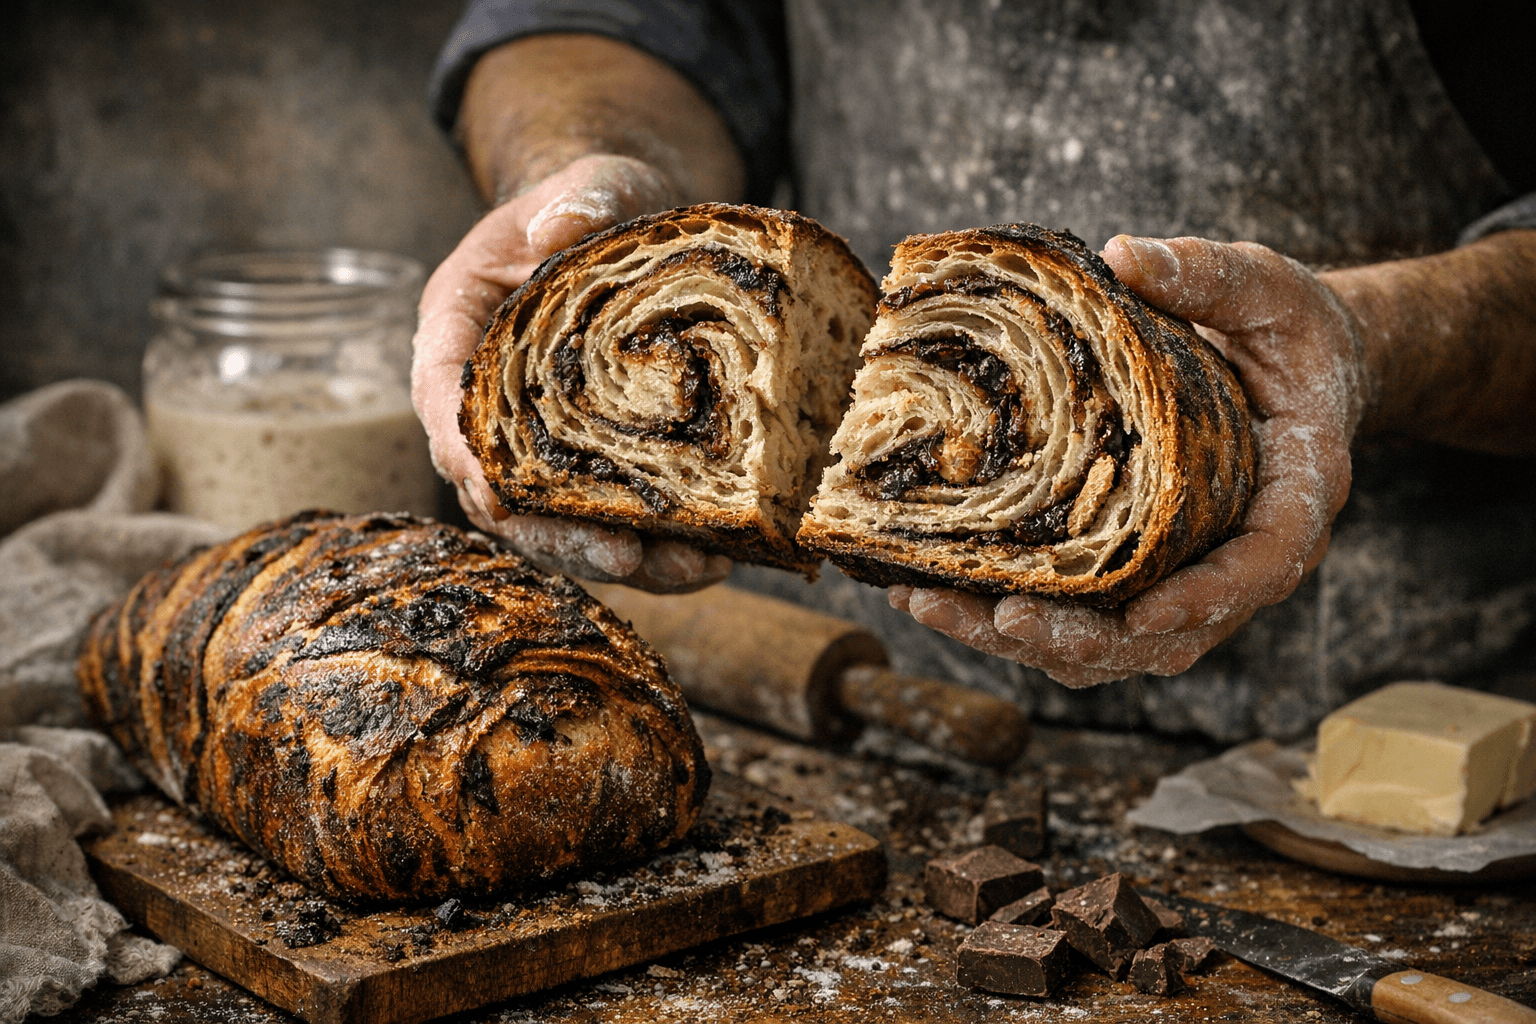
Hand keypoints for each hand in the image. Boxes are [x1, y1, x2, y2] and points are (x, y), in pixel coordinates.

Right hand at [410, 154, 730, 592]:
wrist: (636, 229)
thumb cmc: (601, 201)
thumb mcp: (594, 181)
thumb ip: (581, 194)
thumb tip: (559, 224)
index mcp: (461, 326)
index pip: (442, 398)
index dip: (463, 453)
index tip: (497, 495)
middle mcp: (491, 398)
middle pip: (499, 486)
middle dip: (554, 533)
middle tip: (621, 557)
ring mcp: (542, 439)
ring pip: (557, 519)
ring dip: (619, 554)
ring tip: (690, 569)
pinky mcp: (594, 463)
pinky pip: (613, 517)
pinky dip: (659, 547)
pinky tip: (716, 558)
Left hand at [892, 236, 1369, 685]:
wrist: (1290, 366)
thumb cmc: (1286, 331)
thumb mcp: (1265, 287)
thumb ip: (1208, 275)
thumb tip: (1124, 256)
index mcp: (1293, 493)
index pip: (1264, 563)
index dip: (1209, 596)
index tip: (1146, 613)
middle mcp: (1239, 553)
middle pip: (1169, 633)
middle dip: (1081, 637)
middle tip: (1004, 616)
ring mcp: (1187, 575)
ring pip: (1113, 645)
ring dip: (1024, 640)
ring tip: (936, 608)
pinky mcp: (1138, 575)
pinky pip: (1080, 620)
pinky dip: (1009, 619)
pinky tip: (931, 594)